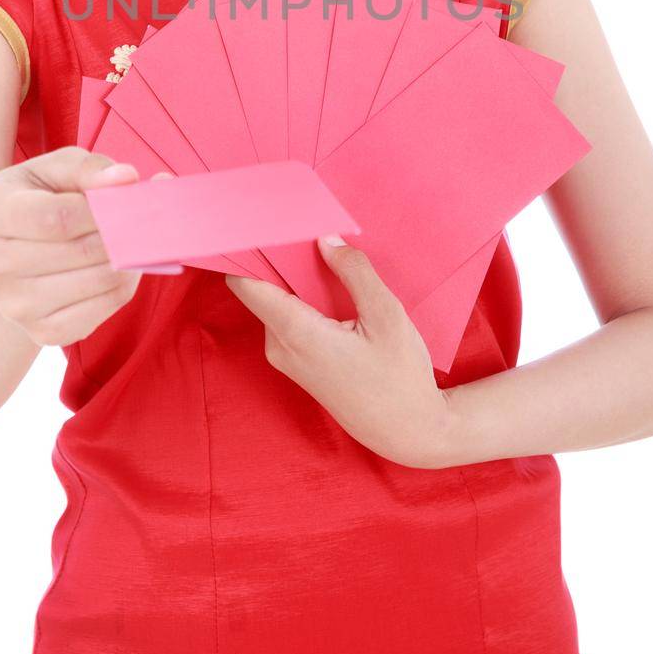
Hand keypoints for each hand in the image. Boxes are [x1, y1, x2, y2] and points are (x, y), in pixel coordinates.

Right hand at [0, 145, 173, 347]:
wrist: (7, 257)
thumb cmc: (36, 200)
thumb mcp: (52, 170)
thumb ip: (87, 168)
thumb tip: (127, 178)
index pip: (54, 218)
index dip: (99, 210)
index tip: (125, 198)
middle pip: (79, 252)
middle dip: (122, 233)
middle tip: (146, 219)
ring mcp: (14, 305)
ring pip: (97, 282)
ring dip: (129, 259)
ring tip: (136, 239)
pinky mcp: (42, 333)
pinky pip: (101, 310)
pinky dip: (123, 285)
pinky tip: (122, 266)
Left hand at [225, 236, 454, 469]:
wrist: (407, 432)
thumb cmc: (400, 378)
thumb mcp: (387, 317)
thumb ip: (355, 273)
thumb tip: (326, 239)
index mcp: (295, 333)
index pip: (245, 282)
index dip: (247, 249)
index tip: (261, 222)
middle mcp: (279, 345)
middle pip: (260, 286)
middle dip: (278, 256)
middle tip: (306, 225)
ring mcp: (286, 355)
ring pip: (275, 300)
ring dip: (295, 276)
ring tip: (327, 253)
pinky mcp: (297, 360)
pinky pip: (288, 316)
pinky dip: (304, 296)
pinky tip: (333, 286)